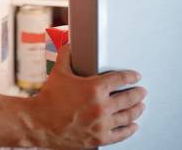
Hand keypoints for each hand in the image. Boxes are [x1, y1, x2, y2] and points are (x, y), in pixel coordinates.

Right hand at [27, 44, 145, 148]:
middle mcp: (101, 106)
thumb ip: (67, 55)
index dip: (131, 77)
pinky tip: (133, 125)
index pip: (120, 79)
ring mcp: (101, 124)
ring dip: (136, 110)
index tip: (136, 77)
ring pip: (127, 116)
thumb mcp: (58, 72)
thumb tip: (70, 43)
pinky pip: (121, 134)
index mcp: (94, 88)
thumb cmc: (48, 99)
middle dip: (138, 94)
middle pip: (129, 98)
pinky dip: (129, 129)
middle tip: (142, 92)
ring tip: (140, 106)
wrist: (39, 123)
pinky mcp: (99, 138)